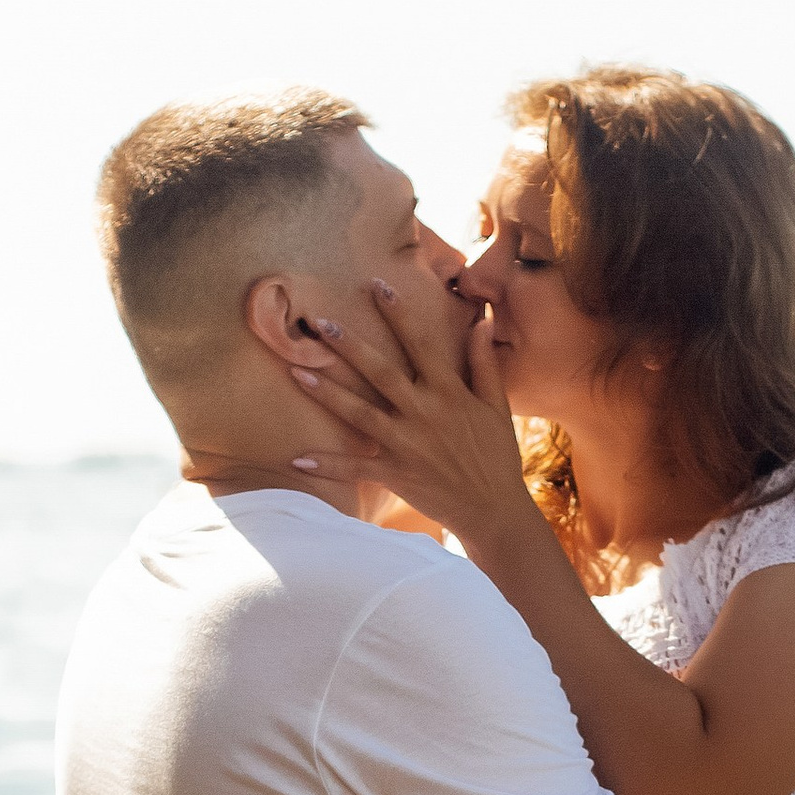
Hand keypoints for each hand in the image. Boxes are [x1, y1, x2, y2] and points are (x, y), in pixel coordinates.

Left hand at [285, 279, 540, 552]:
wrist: (493, 510)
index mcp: (449, 393)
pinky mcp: (396, 473)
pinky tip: (297, 459)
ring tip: (297, 371)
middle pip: (380, 372)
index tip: (377, 285)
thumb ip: (484, 363)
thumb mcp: (496, 406)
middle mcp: (424, 413)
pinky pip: (355, 468)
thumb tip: (483, 321)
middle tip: (318, 322)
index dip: (398, 314)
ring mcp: (407, 444)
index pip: (421, 344)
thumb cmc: (496, 455)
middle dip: (348, 345)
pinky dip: (327, 465)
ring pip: (359, 413)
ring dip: (327, 392)